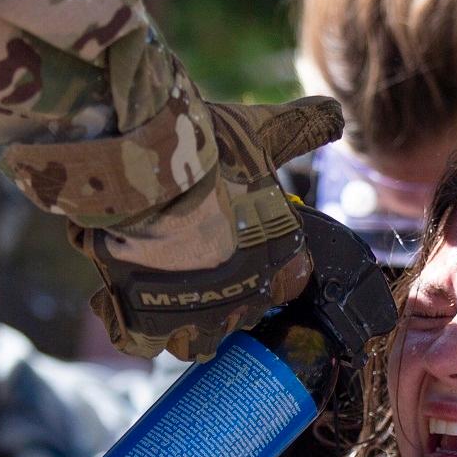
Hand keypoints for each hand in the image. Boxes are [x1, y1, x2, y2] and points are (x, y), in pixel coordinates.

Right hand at [75, 95, 343, 359]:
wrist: (146, 167)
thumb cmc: (208, 148)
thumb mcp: (262, 130)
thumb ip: (298, 127)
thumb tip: (334, 113)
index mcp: (281, 258)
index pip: (287, 282)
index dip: (263, 267)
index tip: (238, 245)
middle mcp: (245, 296)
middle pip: (237, 313)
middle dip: (218, 293)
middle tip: (190, 260)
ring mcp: (196, 317)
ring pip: (194, 339)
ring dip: (180, 320)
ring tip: (159, 288)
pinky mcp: (145, 322)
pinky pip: (141, 344)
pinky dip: (132, 327)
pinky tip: (121, 299)